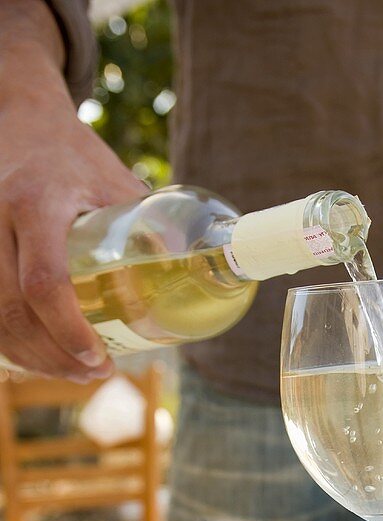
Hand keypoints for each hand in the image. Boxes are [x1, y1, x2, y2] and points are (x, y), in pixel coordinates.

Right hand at [0, 25, 146, 379]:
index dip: (69, 329)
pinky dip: (12, 339)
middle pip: (13, 308)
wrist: (21, 119)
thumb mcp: (116, 182)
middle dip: (53, 354)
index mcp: (37, 203)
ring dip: (32, 355)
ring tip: (73, 373)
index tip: (98, 357)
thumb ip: (150, 226)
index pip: (45, 282)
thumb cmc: (76, 156)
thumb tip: (198, 276)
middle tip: (93, 374)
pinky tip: (41, 356)